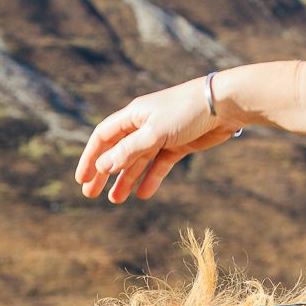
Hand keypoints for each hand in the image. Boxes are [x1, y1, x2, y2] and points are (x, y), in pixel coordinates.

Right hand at [75, 76, 239, 203]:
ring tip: (115, 200)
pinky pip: (160, 164)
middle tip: (90, 194)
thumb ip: (129, 150)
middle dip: (103, 173)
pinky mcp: (178, 145)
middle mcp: (144, 125)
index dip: (90, 157)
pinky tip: (143, 194)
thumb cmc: (186, 111)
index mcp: (133, 115)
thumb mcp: (154, 132)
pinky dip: (151, 178)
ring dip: (125, 179)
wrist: (224, 105)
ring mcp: (161, 135)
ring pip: (137, 161)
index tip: (82, 179)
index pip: (103, 137)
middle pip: (117, 151)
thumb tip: (102, 167)